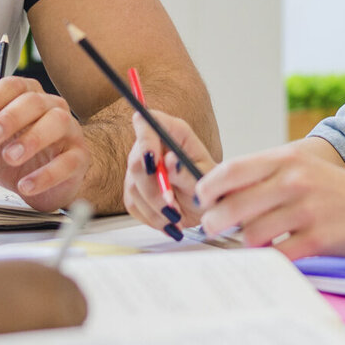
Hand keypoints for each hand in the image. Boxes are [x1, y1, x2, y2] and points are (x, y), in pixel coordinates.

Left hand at [0, 72, 90, 211]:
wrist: (33, 186)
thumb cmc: (10, 154)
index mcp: (27, 96)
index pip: (13, 86)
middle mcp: (51, 108)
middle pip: (34, 100)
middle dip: (9, 118)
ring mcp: (68, 131)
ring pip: (57, 122)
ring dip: (32, 138)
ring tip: (10, 156)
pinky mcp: (78, 158)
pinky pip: (68, 161)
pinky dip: (46, 174)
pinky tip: (26, 184)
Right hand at [122, 110, 218, 237]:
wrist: (208, 208)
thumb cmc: (212, 187)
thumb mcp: (207, 181)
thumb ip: (187, 172)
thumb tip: (170, 161)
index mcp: (174, 132)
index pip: (148, 122)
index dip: (145, 140)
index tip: (154, 164)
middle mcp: (153, 145)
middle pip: (136, 162)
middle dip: (154, 190)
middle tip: (173, 208)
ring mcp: (141, 167)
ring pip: (133, 187)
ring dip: (155, 209)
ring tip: (177, 218)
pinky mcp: (135, 189)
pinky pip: (133, 204)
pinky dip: (151, 217)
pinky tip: (168, 222)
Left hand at [194, 141, 344, 258]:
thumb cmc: (337, 192)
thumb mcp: (303, 168)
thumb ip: (265, 175)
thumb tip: (220, 192)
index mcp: (286, 159)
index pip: (230, 170)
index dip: (208, 188)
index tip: (203, 201)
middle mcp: (294, 180)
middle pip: (232, 205)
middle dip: (215, 222)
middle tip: (215, 228)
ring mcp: (306, 209)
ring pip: (250, 233)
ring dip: (245, 242)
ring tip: (253, 240)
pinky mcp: (318, 238)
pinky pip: (276, 254)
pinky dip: (269, 258)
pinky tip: (273, 253)